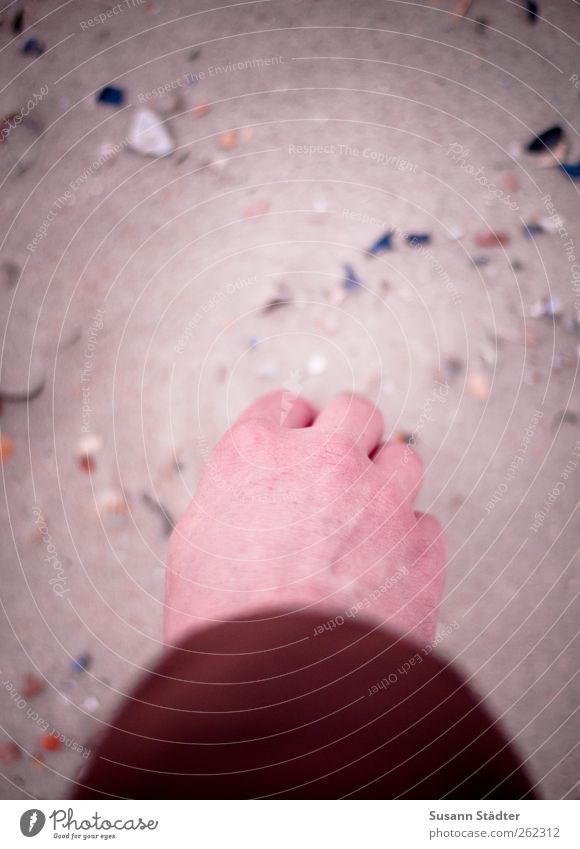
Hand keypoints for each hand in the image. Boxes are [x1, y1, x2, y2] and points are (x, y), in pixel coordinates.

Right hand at [165, 392, 445, 644]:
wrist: (275, 696)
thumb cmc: (220, 629)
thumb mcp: (196, 547)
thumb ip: (234, 498)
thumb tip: (258, 489)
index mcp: (254, 455)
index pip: (285, 405)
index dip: (292, 427)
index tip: (299, 444)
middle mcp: (322, 462)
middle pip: (356, 412)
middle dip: (349, 436)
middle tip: (341, 470)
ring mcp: (378, 500)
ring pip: (404, 457)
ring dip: (387, 482)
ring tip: (367, 523)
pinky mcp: (420, 548)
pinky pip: (426, 523)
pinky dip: (409, 541)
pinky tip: (384, 570)